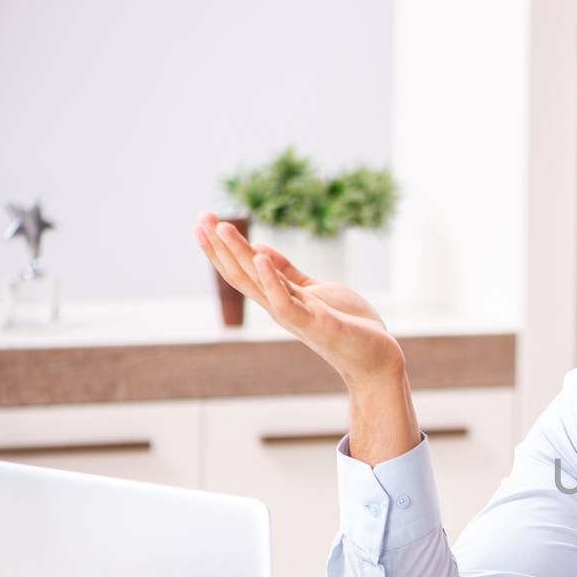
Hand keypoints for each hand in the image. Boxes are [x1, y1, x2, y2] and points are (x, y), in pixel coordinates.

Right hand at [192, 211, 404, 386]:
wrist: (376, 358)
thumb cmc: (348, 325)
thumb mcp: (314, 291)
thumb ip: (288, 273)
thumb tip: (260, 251)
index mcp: (280, 299)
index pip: (242, 271)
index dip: (221, 248)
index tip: (202, 222)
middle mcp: (280, 308)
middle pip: (242, 275)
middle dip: (220, 247)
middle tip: (201, 217)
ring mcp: (296, 317)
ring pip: (258, 285)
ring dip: (239, 255)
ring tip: (222, 227)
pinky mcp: (316, 324)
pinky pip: (286, 303)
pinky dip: (272, 281)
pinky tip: (260, 257)